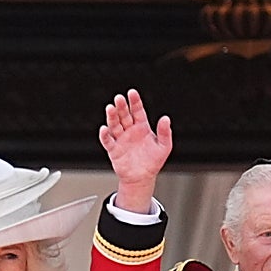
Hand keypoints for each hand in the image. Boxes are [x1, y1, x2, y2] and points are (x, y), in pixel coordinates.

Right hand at [99, 88, 172, 211]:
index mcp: (142, 127)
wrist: (142, 178)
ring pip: (114, 125)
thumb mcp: (164, 147)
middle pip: (124, 116)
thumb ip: (165, 133)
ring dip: (112, 117)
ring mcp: (121, 139)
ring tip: (110, 108)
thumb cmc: (153, 162)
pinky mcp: (113, 149)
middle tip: (119, 98)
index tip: (132, 92)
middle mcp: (130, 131)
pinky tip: (104, 129)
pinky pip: (108, 141)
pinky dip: (105, 135)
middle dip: (122, 107)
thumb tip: (166, 119)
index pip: (138, 111)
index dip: (135, 102)